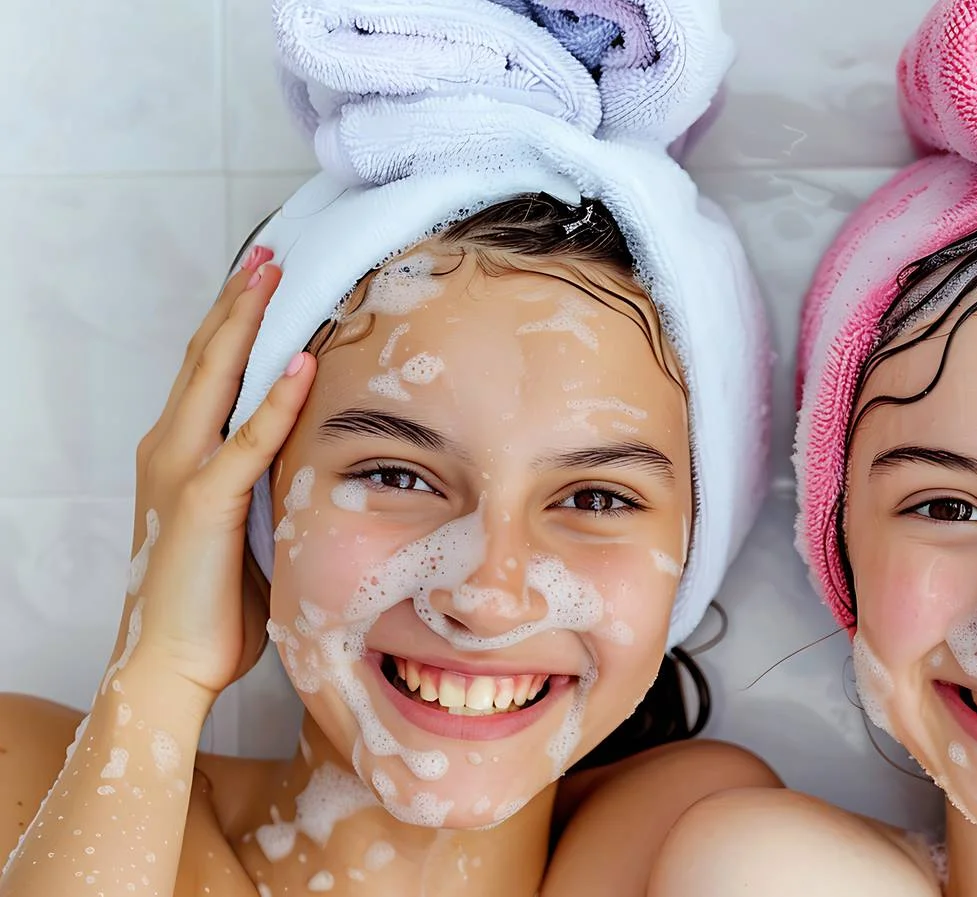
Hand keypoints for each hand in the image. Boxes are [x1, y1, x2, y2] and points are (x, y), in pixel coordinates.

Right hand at [117, 247, 316, 697]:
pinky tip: (302, 364)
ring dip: (248, 324)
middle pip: (206, 357)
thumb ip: (270, 486)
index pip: (208, 372)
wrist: (168, 664)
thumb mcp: (249, 529)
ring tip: (278, 275)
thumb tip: (317, 463)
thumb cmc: (214, 607)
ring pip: (216, 379)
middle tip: (271, 251)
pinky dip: (276, 400)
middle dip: (239, 301)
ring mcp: (182, 473)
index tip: (265, 277)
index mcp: (180, 455)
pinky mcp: (203, 504)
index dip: (233, 321)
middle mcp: (170, 450)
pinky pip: (246, 441)